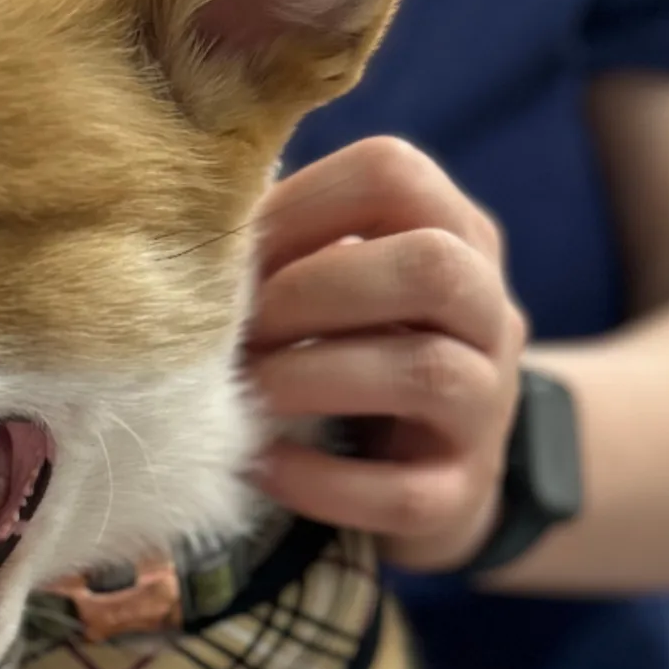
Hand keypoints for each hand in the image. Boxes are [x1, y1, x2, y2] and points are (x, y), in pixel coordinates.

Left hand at [244, 137, 528, 572]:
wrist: (433, 468)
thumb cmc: (356, 348)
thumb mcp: (338, 283)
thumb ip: (283, 250)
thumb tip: (181, 239)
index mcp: (451, 234)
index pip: (391, 174)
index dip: (299, 205)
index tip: (235, 252)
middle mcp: (488, 311)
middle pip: (432, 266)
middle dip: (313, 292)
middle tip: (241, 330)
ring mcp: (487, 407)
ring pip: (427, 372)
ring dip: (311, 377)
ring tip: (243, 394)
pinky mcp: (461, 494)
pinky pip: (403, 492)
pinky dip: (318, 478)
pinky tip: (261, 465)